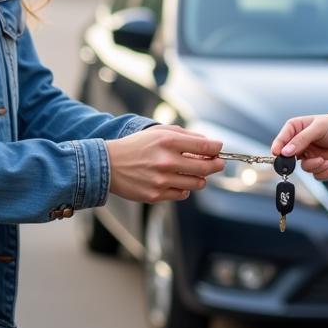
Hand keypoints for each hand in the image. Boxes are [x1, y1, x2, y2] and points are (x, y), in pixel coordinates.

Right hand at [106, 126, 223, 202]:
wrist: (108, 165)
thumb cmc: (136, 146)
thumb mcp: (159, 132)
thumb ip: (185, 136)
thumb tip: (209, 143)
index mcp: (168, 142)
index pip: (205, 147)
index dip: (217, 148)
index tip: (219, 149)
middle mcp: (166, 161)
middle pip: (206, 168)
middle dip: (217, 165)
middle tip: (218, 163)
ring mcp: (161, 180)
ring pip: (197, 183)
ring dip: (201, 178)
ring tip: (195, 172)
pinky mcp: (156, 195)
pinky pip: (182, 194)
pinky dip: (184, 188)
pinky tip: (177, 180)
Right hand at [271, 113, 327, 180]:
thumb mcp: (318, 128)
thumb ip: (301, 139)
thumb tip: (285, 152)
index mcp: (295, 129)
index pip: (281, 140)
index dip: (278, 148)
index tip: (277, 154)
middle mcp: (299, 143)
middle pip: (289, 157)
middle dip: (299, 162)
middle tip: (308, 160)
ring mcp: (309, 155)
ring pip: (304, 168)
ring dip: (315, 166)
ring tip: (325, 161)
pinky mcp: (318, 165)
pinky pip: (315, 174)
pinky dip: (323, 172)